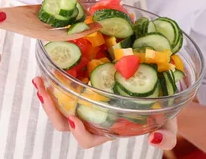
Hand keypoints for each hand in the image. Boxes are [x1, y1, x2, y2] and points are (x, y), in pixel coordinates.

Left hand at [32, 77, 177, 149]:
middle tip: (44, 91)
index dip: (79, 132)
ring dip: (45, 94)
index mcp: (106, 130)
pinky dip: (52, 78)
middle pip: (64, 123)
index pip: (87, 139)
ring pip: (57, 105)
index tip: (75, 118)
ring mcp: (83, 101)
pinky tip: (46, 65)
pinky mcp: (80, 83)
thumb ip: (165, 134)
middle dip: (51, 110)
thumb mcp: (167, 122)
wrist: (157, 87)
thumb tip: (155, 140)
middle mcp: (91, 118)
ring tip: (38, 80)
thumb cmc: (159, 110)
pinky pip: (61, 86)